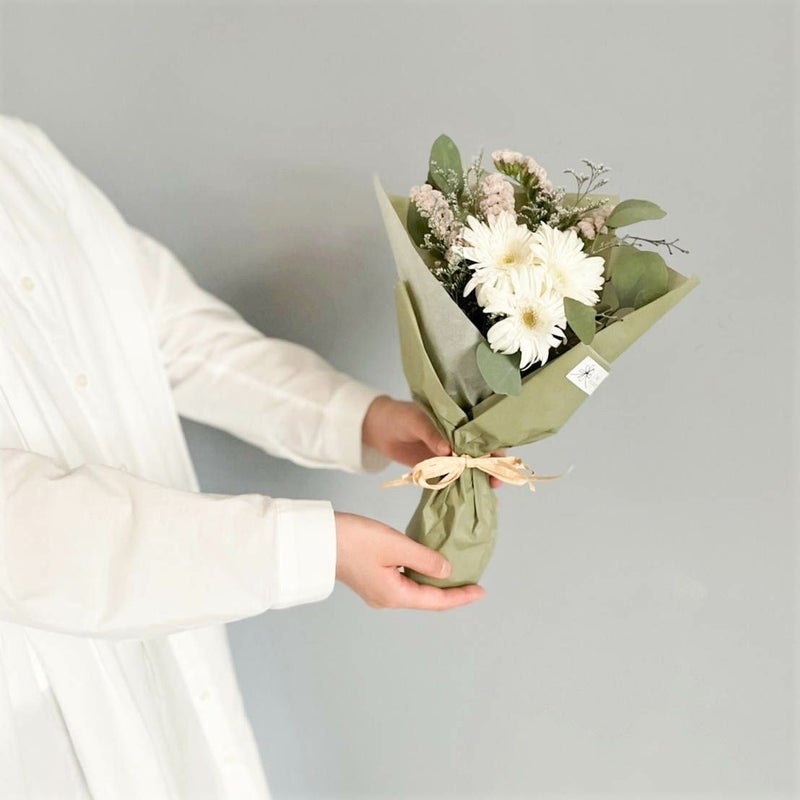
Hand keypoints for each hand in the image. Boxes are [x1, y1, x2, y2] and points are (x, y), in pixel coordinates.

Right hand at [334, 512, 485, 609]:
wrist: (319, 540)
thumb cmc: (355, 540)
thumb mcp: (396, 546)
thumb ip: (425, 559)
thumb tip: (448, 571)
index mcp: (395, 595)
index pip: (437, 601)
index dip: (461, 596)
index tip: (482, 591)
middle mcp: (388, 599)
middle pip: (427, 599)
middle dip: (451, 592)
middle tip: (472, 582)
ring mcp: (378, 591)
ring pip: (415, 591)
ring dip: (435, 584)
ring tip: (454, 573)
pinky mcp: (371, 579)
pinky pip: (404, 582)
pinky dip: (420, 575)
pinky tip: (426, 563)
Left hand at [362, 395, 505, 488]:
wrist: (378, 430)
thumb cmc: (399, 417)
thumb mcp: (415, 421)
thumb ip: (431, 433)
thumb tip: (448, 449)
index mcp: (457, 422)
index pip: (481, 435)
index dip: (492, 447)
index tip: (497, 460)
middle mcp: (457, 440)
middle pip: (479, 455)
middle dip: (490, 469)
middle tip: (495, 483)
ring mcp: (448, 456)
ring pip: (468, 470)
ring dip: (478, 482)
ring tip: (486, 496)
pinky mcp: (436, 469)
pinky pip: (451, 481)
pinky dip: (459, 490)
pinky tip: (470, 502)